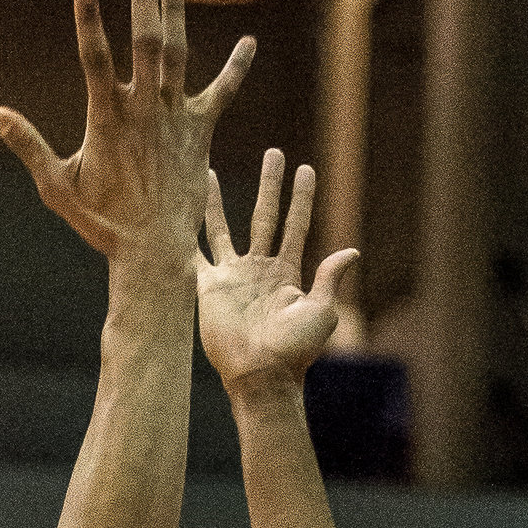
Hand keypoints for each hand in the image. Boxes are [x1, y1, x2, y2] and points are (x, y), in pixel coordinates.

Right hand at [0, 0, 254, 279]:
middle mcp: (145, 111)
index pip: (96, 59)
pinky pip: (222, 94)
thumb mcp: (58, 187)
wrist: (153, 252)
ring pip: (178, 54)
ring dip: (177, 12)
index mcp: (108, 119)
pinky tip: (250, 42)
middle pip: (145, 41)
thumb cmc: (102, 224)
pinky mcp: (201, 133)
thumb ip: (29, 146)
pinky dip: (236, 68)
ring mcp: (175, 118)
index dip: (90, 21)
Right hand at [196, 148, 357, 397]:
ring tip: (210, 170)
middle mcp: (258, 269)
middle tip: (273, 153)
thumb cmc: (294, 351)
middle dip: (269, 185)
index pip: (295, 225)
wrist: (260, 375)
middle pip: (264, 216)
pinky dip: (184, 235)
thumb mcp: (321, 312)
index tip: (306, 169)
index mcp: (286, 273)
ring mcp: (232, 277)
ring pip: (222, 228)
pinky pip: (194, 255)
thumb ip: (330, 278)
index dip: (301, 198)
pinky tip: (176, 213)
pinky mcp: (208, 289)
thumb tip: (352, 251)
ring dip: (217, 201)